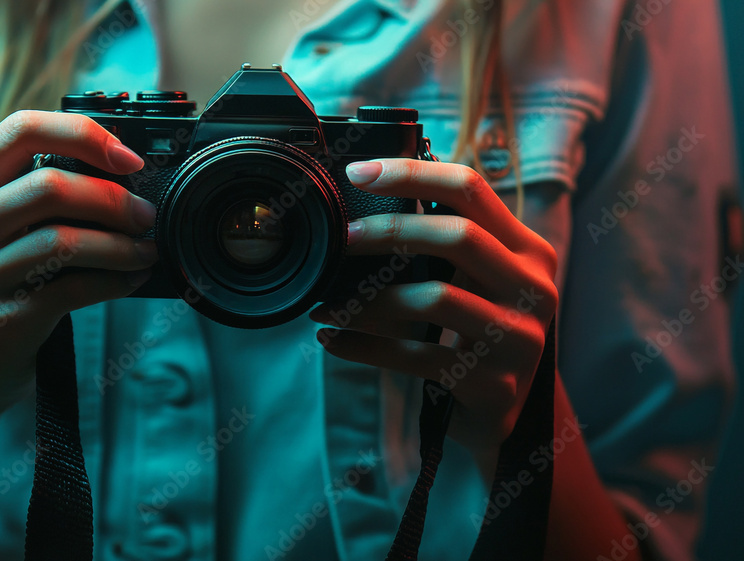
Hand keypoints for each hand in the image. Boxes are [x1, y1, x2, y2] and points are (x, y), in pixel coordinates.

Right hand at [0, 110, 156, 413]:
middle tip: (146, 215)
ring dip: (120, 244)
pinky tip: (131, 279)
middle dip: (113, 198)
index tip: (130, 159)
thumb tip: (123, 170)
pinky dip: (113, 281)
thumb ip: (35, 196)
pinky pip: (71, 289)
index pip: (18, 130)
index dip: (82, 134)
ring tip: (146, 250)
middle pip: (48, 185)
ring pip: (62, 239)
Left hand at [309, 158, 558, 471]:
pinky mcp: (493, 384)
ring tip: (326, 305)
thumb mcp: (475, 281)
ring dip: (367, 301)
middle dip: (390, 232)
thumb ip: (444, 241)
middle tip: (343, 237)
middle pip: (458, 237)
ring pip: (434, 300)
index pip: (471, 189)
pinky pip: (416, 358)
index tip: (357, 172)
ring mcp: (519, 339)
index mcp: (528, 250)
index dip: (412, 173)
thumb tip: (367, 197)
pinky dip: (365, 347)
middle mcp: (533, 289)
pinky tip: (333, 341)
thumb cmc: (474, 334)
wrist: (502, 413)